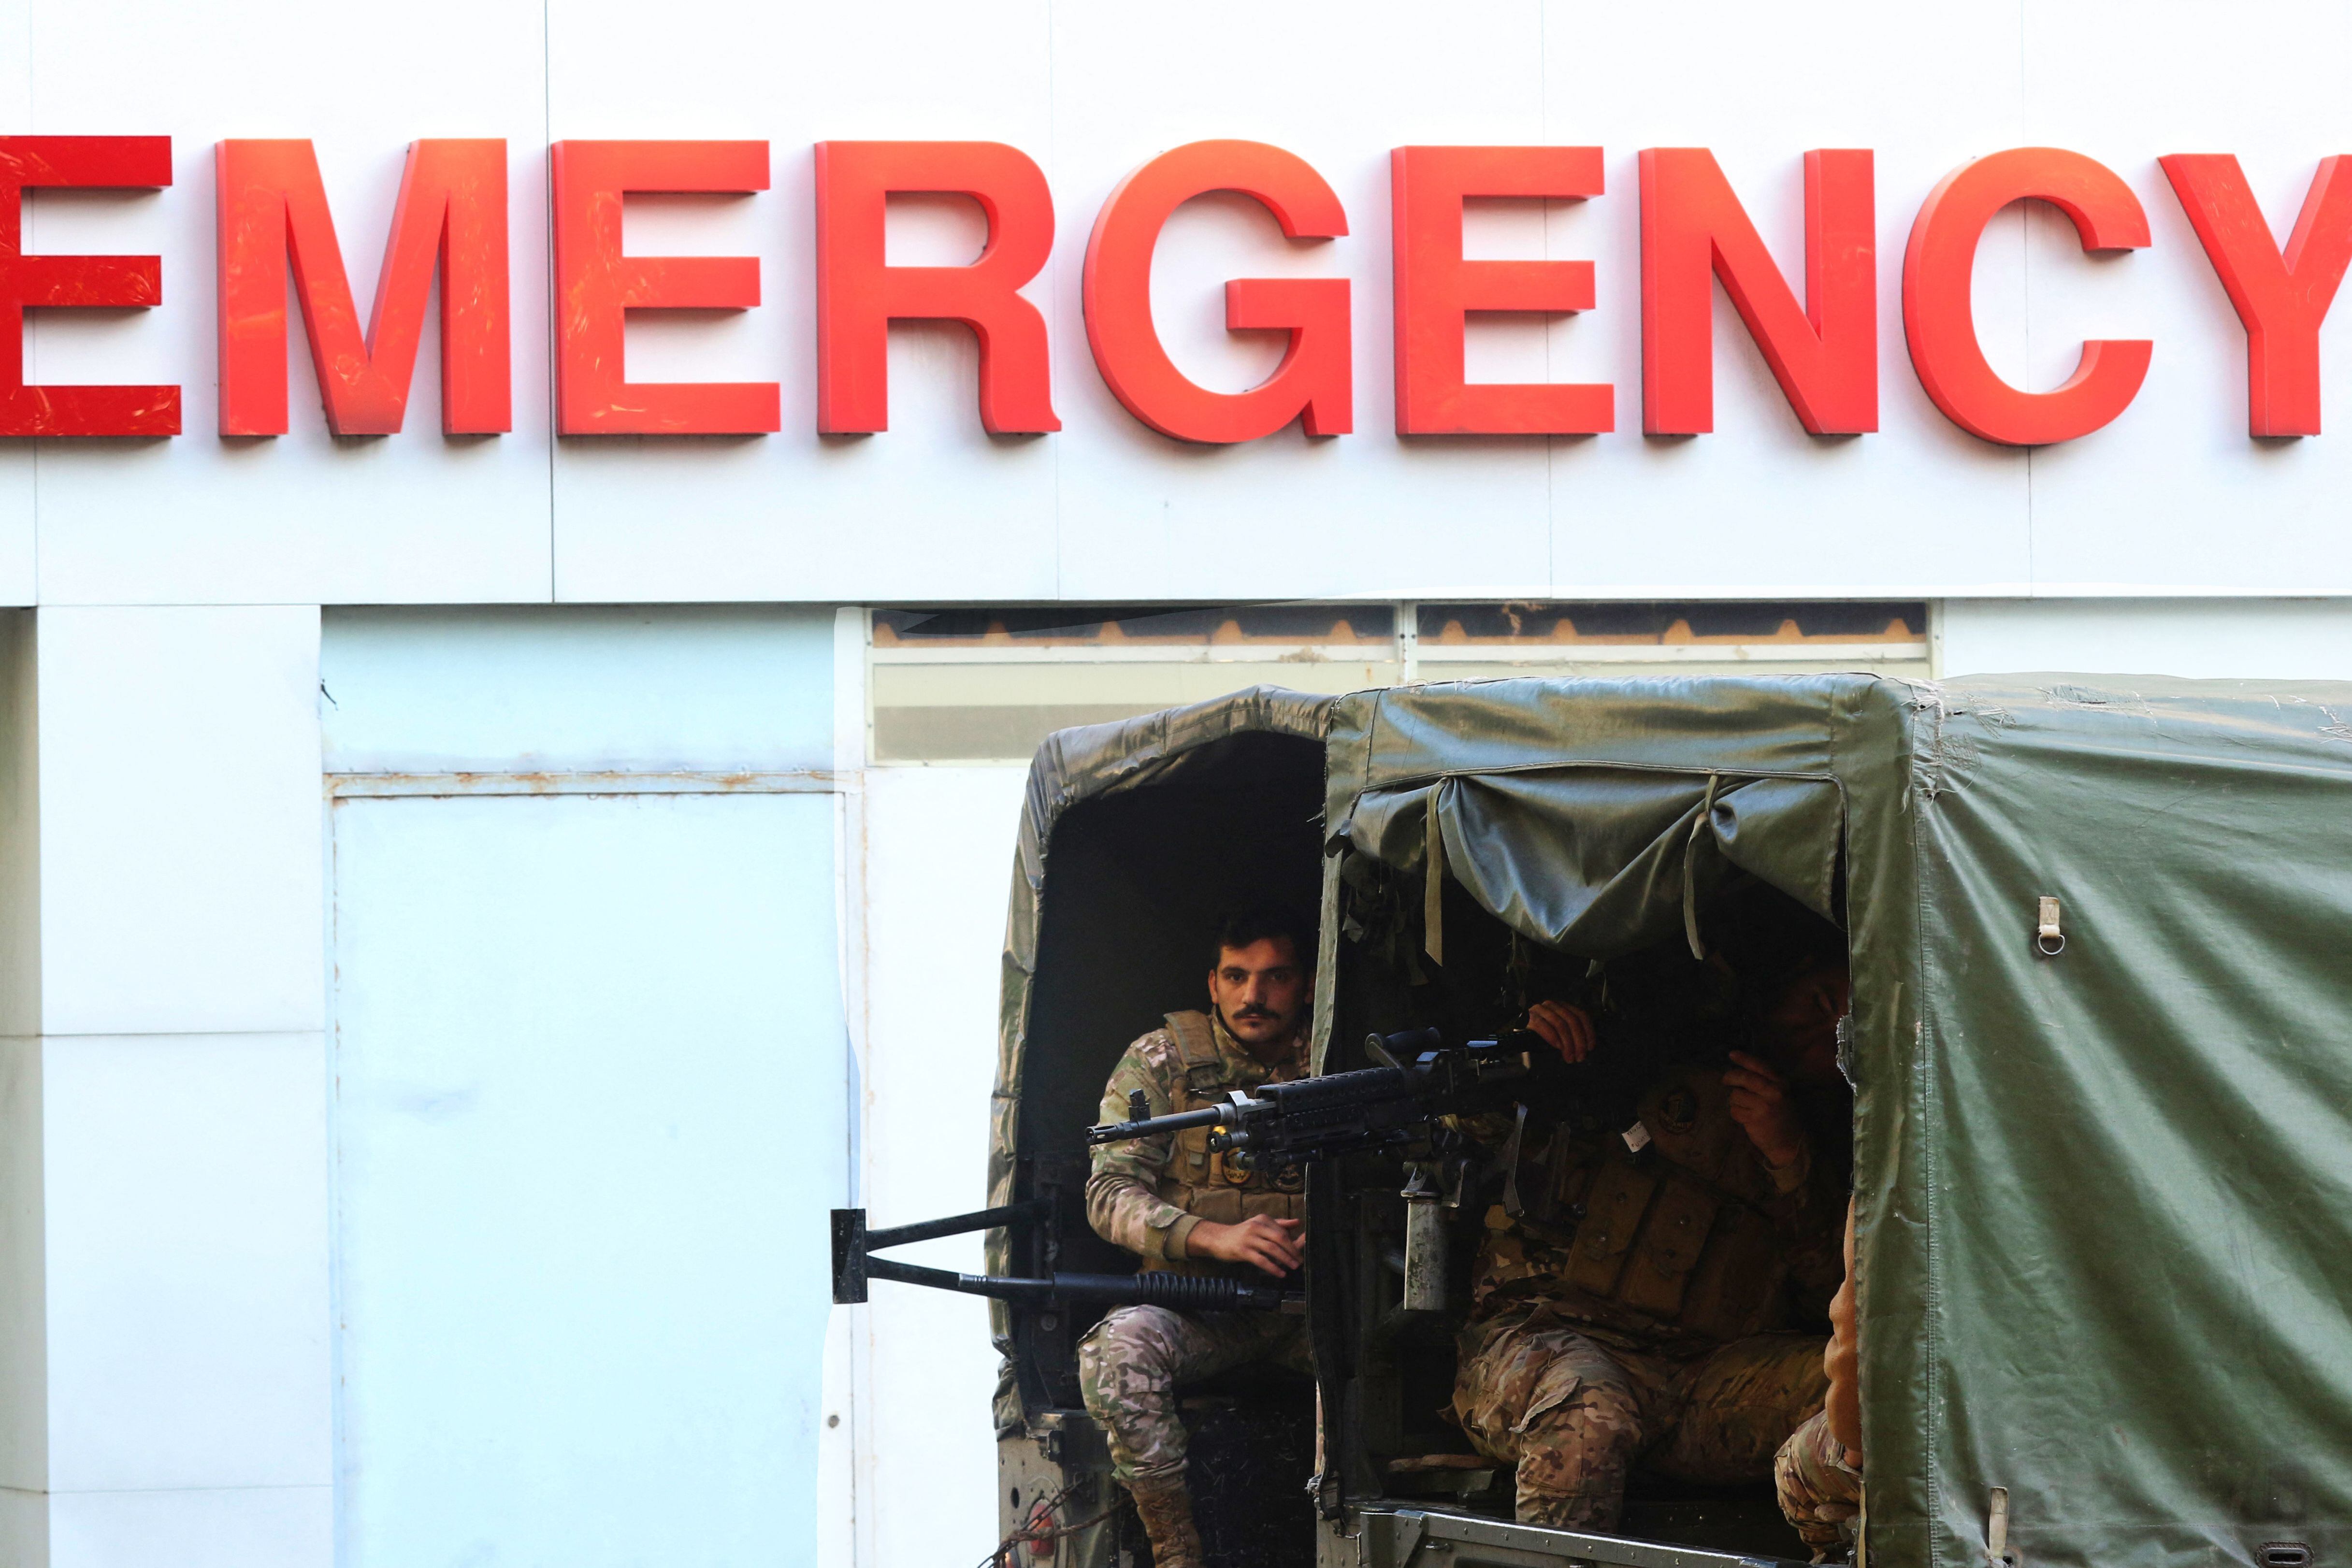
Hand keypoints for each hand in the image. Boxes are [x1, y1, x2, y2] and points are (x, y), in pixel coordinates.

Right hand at [1188, 1215, 1305, 1277]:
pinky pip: (1261, 1260)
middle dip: (1292, 1251)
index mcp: (1263, 1219)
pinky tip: (1280, 1273)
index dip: (1293, 1242)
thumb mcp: (1259, 1224)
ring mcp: (1249, 1238)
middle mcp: (1256, 1226)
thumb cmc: (1242, 1233)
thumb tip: (1298, 1222)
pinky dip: (1273, 1268)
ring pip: (1272, 1249)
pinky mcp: (1242, 1251)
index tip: (1301, 1252)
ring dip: (1285, 1259)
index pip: (1282, 1231)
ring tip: (1293, 1267)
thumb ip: (1279, 1224)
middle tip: (1300, 1261)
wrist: (1218, 1238)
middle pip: (1280, 1238)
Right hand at [1524, 1000, 1597, 1064]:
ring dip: (1567, 1043)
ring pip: (1560, 1024)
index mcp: (1563, 1006)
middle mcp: (1553, 1005)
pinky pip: (1543, 1026)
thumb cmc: (1538, 1033)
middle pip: (1572, 1021)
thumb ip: (1570, 1033)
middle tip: (1579, 1056)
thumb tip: (1584, 1047)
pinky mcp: (1529, 1017)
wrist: (1513, 1030)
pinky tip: (1558, 1047)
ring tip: (1569, 1057)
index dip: (1589, 1031)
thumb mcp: (1558, 1031)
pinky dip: (1553, 1037)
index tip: (1590, 1047)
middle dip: (1579, 1041)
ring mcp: (1540, 1009)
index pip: (1581, 1015)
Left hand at [1723, 1050, 1805, 1168]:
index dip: (1744, 1059)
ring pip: (1736, 1095)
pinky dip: (1736, 1113)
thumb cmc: (1783, 1115)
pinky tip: (1745, 1117)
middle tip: (1725, 1080)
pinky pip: (1735, 1110)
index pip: (1760, 1066)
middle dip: (1730, 1076)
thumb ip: (1766, 1082)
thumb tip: (1740, 1070)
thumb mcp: (1781, 1094)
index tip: (1731, 1054)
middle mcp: (1774, 1092)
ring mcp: (1764, 1106)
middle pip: (1745, 1078)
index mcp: (1781, 1083)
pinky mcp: (1754, 1119)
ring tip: (1744, 1107)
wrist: (1790, 1142)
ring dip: (1734, 1101)